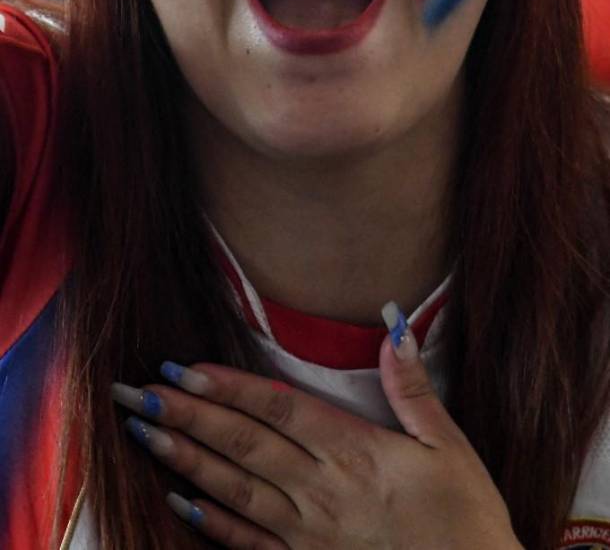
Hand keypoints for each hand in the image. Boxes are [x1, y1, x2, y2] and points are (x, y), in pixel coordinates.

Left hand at [112, 309, 521, 549]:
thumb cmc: (465, 518)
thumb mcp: (450, 445)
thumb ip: (414, 387)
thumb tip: (395, 325)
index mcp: (355, 453)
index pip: (278, 409)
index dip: (227, 387)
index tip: (183, 367)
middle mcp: (321, 490)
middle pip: (243, 444)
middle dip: (186, 415)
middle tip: (136, 392)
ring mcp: (309, 533)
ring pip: (234, 488)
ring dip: (184, 459)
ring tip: (143, 433)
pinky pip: (248, 540)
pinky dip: (211, 520)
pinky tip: (179, 500)